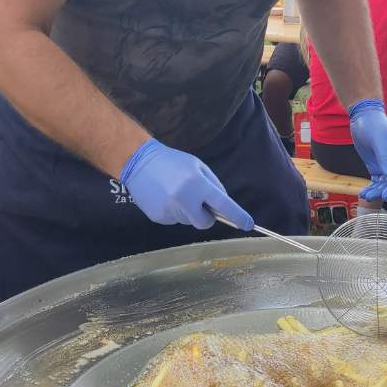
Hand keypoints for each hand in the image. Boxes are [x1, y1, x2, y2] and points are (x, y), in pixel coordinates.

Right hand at [120, 139, 252, 230]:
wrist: (138, 162)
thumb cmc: (173, 162)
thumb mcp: (197, 166)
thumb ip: (213, 185)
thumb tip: (223, 206)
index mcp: (197, 184)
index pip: (223, 204)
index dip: (238, 216)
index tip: (248, 224)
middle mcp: (184, 199)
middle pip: (205, 223)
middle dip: (206, 217)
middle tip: (199, 204)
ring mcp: (170, 210)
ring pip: (188, 221)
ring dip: (188, 212)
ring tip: (175, 194)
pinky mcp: (158, 217)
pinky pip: (174, 221)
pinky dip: (174, 213)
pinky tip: (165, 198)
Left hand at [348, 99, 386, 200]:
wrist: (363, 116)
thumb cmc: (374, 125)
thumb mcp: (379, 141)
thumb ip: (384, 158)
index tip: (385, 195)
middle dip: (382, 190)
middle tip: (370, 197)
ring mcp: (385, 163)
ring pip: (384, 182)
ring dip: (375, 190)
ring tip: (365, 195)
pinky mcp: (376, 165)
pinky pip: (376, 179)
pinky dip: (371, 186)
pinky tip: (364, 192)